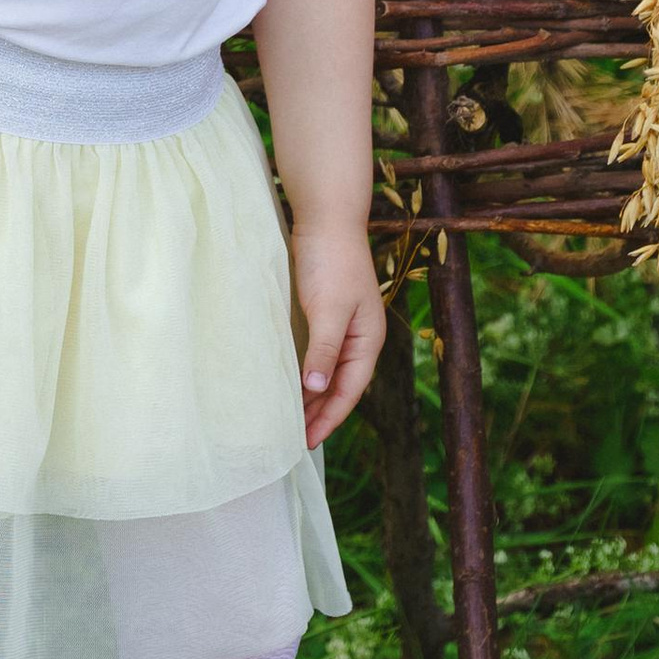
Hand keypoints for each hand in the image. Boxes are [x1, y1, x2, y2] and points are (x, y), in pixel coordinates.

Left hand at [292, 221, 386, 447]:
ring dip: (312, 395)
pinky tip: (290, 381)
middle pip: (341, 385)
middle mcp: (359, 338)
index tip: (308, 441)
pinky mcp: (324, 313)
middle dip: (321, 412)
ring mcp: (343, 326)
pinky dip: (305, 372)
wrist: (326, 217)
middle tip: (295, 439)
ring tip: (291, 419)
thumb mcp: (329, 310)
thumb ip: (324, 350)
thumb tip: (317, 389)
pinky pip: (317, 355)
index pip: (349, 390)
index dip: (329, 417)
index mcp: (368, 340)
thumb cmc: (332, 261)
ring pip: (328, 372)